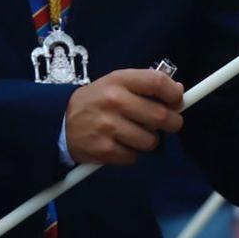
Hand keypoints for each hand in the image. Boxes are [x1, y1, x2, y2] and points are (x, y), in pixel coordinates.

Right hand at [65, 68, 184, 165]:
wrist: (59, 122)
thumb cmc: (96, 101)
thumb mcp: (116, 83)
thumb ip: (145, 85)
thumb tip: (178, 90)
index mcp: (119, 80)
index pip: (157, 82)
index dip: (174, 94)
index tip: (177, 101)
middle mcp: (114, 101)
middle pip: (161, 116)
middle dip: (172, 123)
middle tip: (167, 124)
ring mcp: (108, 127)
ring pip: (151, 141)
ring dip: (149, 140)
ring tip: (135, 134)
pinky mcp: (104, 150)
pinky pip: (134, 157)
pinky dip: (131, 154)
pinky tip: (119, 144)